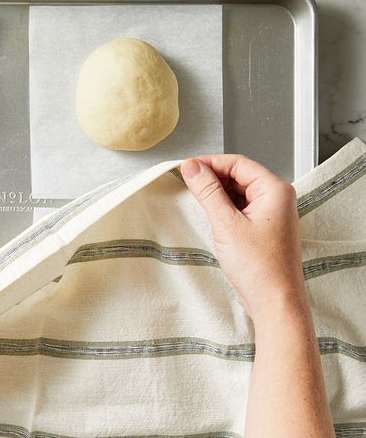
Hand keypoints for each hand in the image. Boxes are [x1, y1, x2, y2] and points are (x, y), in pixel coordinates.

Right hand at [180, 155, 304, 319]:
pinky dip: (224, 208)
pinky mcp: (264, 229)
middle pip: (239, 175)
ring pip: (239, 192)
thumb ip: (208, 192)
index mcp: (275, 191)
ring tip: (196, 199)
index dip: (210, 162)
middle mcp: (277, 199)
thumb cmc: (261, 268)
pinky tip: (211, 215)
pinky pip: (241, 208)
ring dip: (217, 193)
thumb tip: (193, 168)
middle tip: (187, 182)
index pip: (238, 163)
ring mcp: (272, 214)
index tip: (188, 167)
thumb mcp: (226, 224)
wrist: (275, 302)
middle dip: (212, 177)